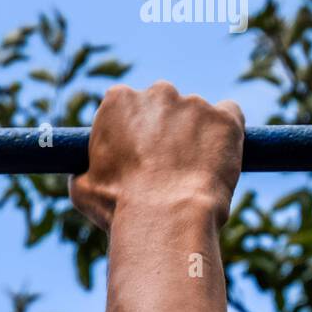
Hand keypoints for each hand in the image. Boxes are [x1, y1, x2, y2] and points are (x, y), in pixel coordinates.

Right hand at [69, 81, 243, 231]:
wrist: (166, 217)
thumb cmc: (119, 205)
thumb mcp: (82, 188)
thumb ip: (85, 170)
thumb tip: (84, 175)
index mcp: (117, 101)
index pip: (124, 103)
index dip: (129, 128)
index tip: (134, 150)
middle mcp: (157, 93)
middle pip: (161, 103)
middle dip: (162, 126)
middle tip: (164, 161)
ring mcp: (195, 104)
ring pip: (196, 113)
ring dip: (194, 134)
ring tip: (191, 171)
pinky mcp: (226, 119)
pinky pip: (230, 116)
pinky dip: (225, 133)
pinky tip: (217, 158)